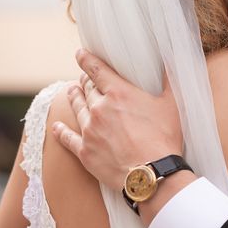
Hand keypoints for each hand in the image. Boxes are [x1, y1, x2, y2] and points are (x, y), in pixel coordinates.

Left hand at [52, 49, 182, 190]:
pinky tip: (56, 126)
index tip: (80, 53)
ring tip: (71, 92)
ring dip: (74, 98)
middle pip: (87, 89)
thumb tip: (169, 61)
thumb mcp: (172, 105)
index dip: (87, 59)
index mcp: (119, 93)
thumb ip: (167, 81)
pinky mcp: (85, 151)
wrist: (151, 174)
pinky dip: (60, 131)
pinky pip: (67, 138)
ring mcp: (89, 130)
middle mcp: (99, 108)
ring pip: (77, 109)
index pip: (97, 70)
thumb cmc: (164, 138)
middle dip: (84, 81)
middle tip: (84, 78)